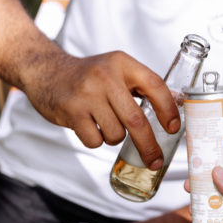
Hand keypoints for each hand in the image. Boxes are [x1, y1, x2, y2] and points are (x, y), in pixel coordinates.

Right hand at [23, 50, 179, 168]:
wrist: (47, 71)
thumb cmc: (89, 76)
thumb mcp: (116, 68)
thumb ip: (141, 85)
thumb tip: (174, 107)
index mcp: (122, 63)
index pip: (154, 85)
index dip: (167, 110)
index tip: (174, 128)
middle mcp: (105, 76)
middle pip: (136, 119)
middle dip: (149, 145)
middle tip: (155, 160)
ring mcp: (87, 94)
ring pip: (116, 133)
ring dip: (115, 137)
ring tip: (105, 123)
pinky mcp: (71, 111)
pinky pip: (95, 141)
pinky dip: (96, 140)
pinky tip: (89, 126)